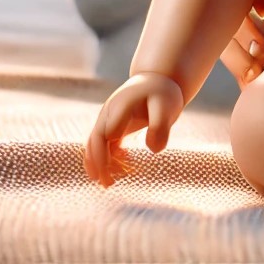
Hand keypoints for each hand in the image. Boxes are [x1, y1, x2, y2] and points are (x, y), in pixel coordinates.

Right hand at [84, 71, 184, 186]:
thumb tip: (153, 149)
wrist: (157, 80)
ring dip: (99, 164)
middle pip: (95, 140)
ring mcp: (108, 120)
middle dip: (98, 163)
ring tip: (109, 184)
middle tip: (107, 184)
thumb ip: (161, 127)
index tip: (110, 170)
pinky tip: (122, 169)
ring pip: (96, 145)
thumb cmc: (162, 93)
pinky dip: (107, 159)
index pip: (106, 131)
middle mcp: (109, 113)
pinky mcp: (112, 127)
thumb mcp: (168, 106)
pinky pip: (104, 146)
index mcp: (121, 106)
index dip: (104, 152)